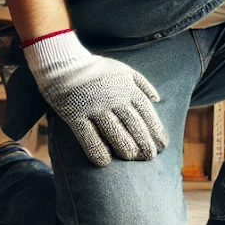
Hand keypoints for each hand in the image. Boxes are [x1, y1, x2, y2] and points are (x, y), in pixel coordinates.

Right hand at [24, 31, 167, 166]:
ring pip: (116, 134)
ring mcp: (95, 107)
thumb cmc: (96, 69)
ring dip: (126, 150)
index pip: (148, 115)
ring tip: (131, 159)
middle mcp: (114, 99)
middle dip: (145, 145)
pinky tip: (105, 162)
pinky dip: (98, 151)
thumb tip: (157, 99)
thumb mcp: (124, 70)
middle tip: (149, 157)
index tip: (162, 146)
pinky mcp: (75, 115)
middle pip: (135, 127)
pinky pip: (89, 137)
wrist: (62, 62)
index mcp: (128, 89)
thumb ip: (142, 84)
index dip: (157, 132)